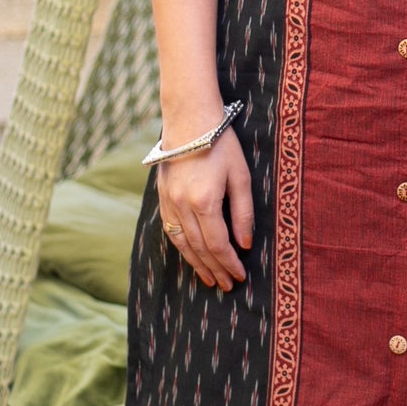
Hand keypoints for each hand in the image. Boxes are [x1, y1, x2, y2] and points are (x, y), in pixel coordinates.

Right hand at [155, 127, 252, 292]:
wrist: (189, 120)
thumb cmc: (221, 144)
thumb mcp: (241, 177)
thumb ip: (243, 213)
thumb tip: (244, 244)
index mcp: (204, 201)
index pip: (217, 244)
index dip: (229, 263)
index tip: (240, 276)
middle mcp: (182, 206)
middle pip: (200, 248)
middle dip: (215, 269)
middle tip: (227, 285)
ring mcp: (168, 202)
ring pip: (182, 243)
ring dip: (197, 264)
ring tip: (210, 279)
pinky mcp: (162, 197)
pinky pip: (171, 231)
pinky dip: (183, 247)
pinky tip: (192, 256)